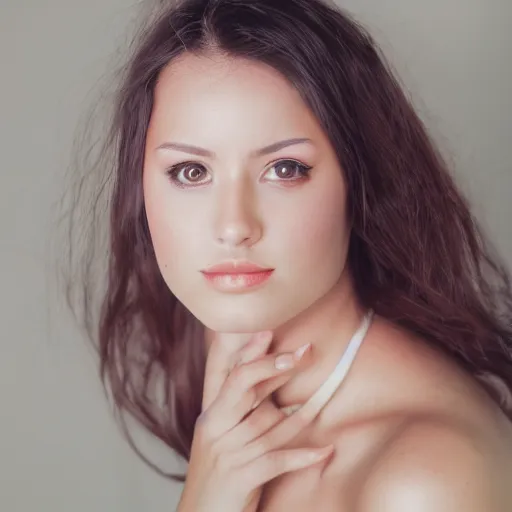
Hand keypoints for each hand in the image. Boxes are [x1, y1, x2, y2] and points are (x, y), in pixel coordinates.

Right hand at [177, 330, 333, 511]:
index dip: (247, 352)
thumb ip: (243, 413)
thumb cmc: (219, 474)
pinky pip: (276, 460)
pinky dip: (302, 455)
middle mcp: (214, 428)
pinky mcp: (239, 478)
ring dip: (297, 413)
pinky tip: (325, 450)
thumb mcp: (223, 439)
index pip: (227, 375)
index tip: (267, 331)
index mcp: (211, 416)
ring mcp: (225, 453)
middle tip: (302, 352)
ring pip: (266, 424)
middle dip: (271, 367)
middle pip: (242, 386)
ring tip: (321, 401)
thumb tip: (276, 392)